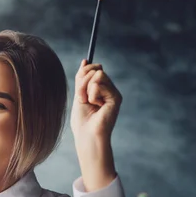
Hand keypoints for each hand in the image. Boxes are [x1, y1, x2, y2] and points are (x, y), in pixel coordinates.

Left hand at [70, 59, 121, 190]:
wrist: (86, 135)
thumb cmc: (82, 120)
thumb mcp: (79, 94)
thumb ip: (82, 78)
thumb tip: (85, 60)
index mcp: (100, 89)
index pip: (94, 69)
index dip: (83, 74)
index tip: (78, 90)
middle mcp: (109, 90)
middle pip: (95, 69)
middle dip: (82, 82)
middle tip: (81, 98)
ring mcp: (113, 93)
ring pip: (97, 74)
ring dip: (86, 89)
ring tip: (88, 102)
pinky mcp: (116, 97)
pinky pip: (99, 83)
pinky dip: (91, 94)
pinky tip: (96, 106)